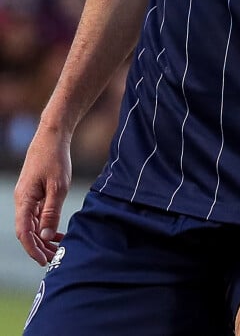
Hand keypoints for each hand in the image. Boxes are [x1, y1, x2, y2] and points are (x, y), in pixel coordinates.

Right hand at [14, 126, 71, 264]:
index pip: (24, 232)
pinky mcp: (34, 192)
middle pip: (27, 231)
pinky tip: (57, 232)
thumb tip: (46, 236)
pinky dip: (45, 225)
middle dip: (39, 247)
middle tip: (55, 258)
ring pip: (32, 224)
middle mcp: (22, 200)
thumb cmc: (55, 158)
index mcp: (24, 200)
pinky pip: (36, 215)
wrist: (52, 136)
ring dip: (43, 237)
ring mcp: (27, 196)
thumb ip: (51, 212)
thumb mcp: (58, 187)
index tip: (44, 261)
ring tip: (58, 248)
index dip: (33, 249)